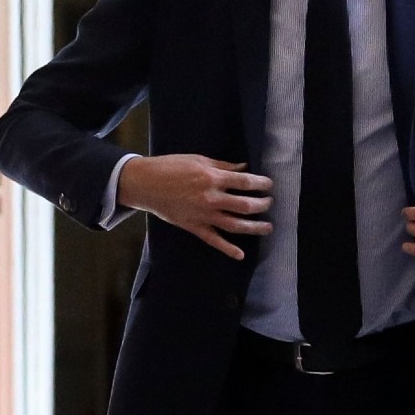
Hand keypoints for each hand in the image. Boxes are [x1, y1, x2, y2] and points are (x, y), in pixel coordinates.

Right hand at [118, 155, 272, 259]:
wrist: (145, 183)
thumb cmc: (170, 167)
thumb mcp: (198, 160)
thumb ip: (222, 166)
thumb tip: (243, 169)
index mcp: (212, 178)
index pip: (244, 182)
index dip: (261, 183)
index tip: (269, 184)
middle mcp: (211, 198)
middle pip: (245, 205)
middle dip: (262, 204)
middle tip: (269, 202)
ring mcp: (203, 215)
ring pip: (235, 225)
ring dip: (254, 228)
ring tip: (267, 227)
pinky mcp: (194, 226)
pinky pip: (213, 240)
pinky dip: (227, 248)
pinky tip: (240, 254)